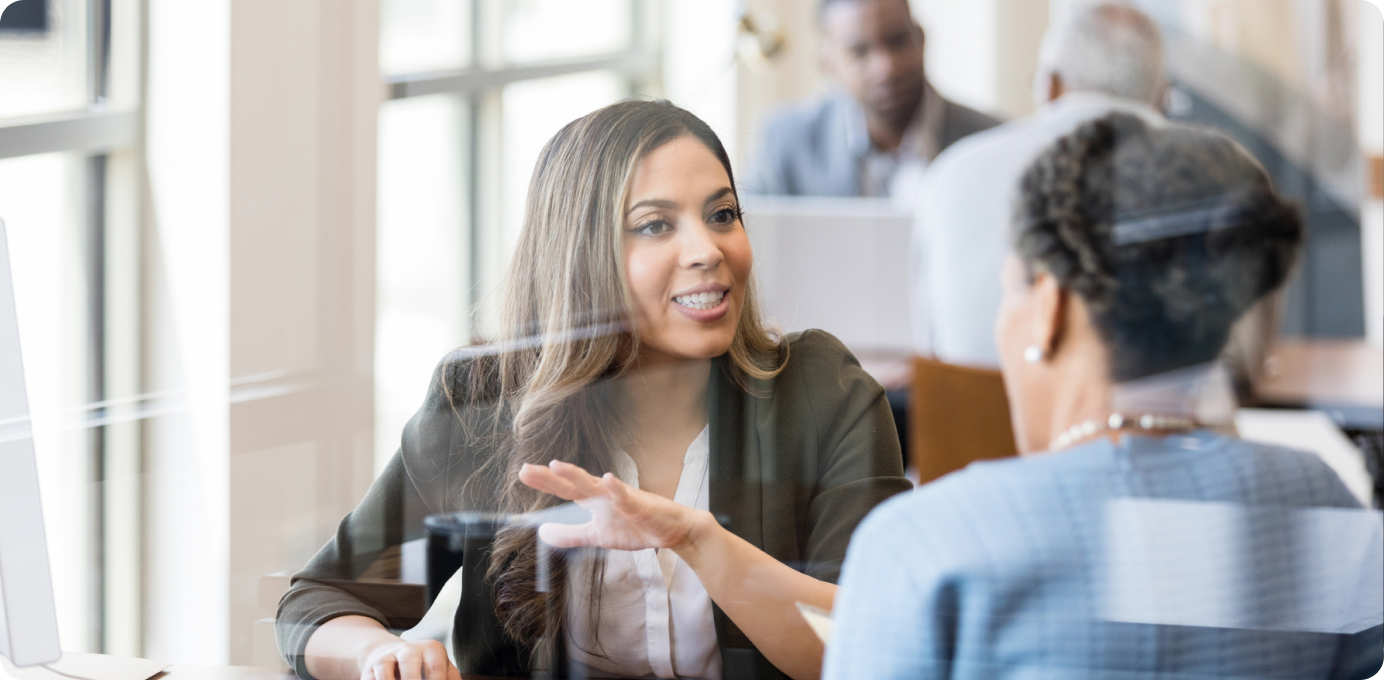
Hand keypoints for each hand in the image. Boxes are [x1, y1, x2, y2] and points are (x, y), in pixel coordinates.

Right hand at [359, 638, 459, 679]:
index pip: (435, 668)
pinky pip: (370, 678)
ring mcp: (387, 657)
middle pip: (409, 664)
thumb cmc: (426, 668)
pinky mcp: (370, 668)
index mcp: (432, 649)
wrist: (394, 655)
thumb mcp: (443, 670)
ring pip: (384, 667)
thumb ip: (451, 679)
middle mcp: (408, 649)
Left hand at [518, 460, 709, 551]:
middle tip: (526, 469)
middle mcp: (604, 494)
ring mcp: (621, 498)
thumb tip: (542, 533)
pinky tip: (607, 479)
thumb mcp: (597, 535)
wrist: (672, 531)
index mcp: (594, 501)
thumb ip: (570, 534)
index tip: (523, 473)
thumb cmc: (635, 527)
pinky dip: (617, 489)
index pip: (565, 490)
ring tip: (557, 465)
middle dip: (551, 477)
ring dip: (576, 475)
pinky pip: (626, 497)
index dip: (545, 482)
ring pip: (595, 486)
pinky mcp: (639, 506)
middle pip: (573, 484)